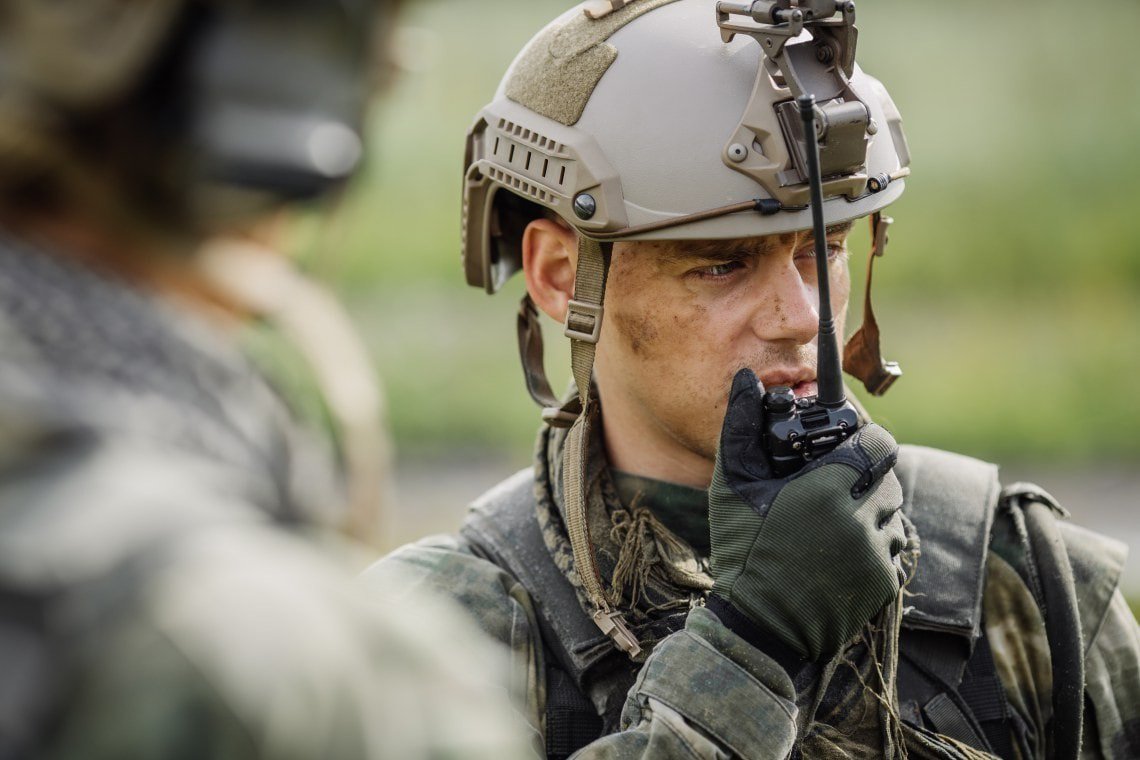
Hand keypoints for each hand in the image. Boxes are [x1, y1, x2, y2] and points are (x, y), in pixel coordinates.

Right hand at [708, 369, 906, 661]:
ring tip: (836, 518)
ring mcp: (877, 555)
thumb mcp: (732, 487)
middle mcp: (861, 520)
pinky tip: (840, 549)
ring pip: (896, 512)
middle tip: (834, 484)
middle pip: (890, 476)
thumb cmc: (741, 552)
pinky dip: (874, 542)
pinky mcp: (885, 584)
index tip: (845, 446)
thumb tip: (745, 379)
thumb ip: (741, 427)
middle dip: (867, 474)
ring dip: (873, 509)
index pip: (878, 443)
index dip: (865, 439)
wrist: (758, 628)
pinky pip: (894, 548)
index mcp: (826, 490)